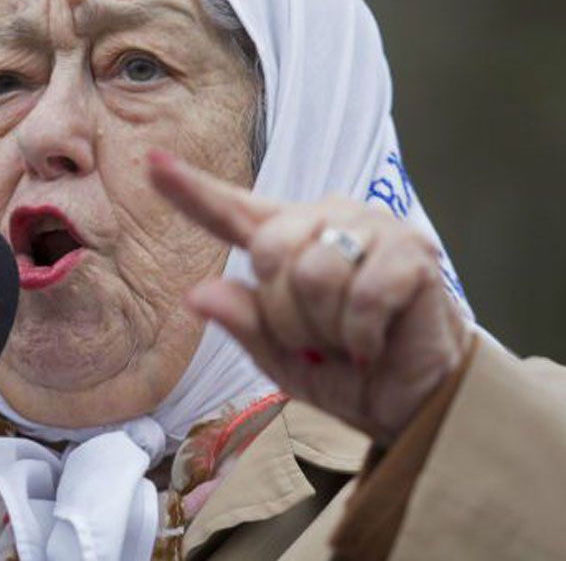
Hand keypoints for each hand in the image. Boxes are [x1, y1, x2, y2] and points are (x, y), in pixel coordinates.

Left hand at [148, 149, 469, 444]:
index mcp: (288, 239)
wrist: (412, 403)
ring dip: (326, 328)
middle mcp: (328, 219)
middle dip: (286, 315)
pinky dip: (361, 335)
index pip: (230, 211)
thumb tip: (198, 294)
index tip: (151, 162)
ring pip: (314, 274)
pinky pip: (362, 295)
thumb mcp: (277, 357)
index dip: (189, 189)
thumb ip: (242, 322)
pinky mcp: (413, 251)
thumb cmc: (343, 372)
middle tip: (317, 340)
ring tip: (348, 338)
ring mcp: (373, 228)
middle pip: (270, 251)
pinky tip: (375, 341)